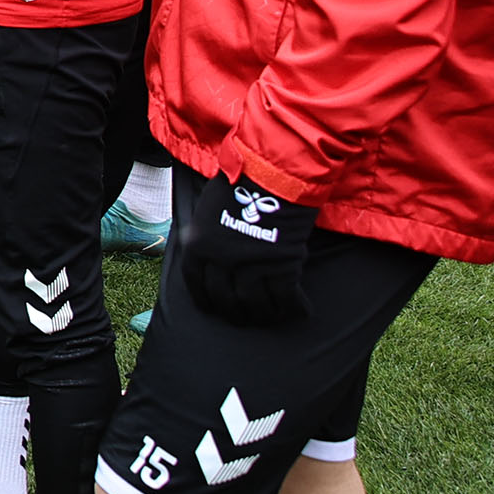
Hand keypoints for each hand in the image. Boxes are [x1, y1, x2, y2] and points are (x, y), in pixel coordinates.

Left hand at [177, 170, 317, 327]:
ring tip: (269, 317)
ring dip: (262, 315)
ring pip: (253, 304)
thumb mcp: (207, 210)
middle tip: (243, 318)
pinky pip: (286, 298)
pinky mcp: (281, 267)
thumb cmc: (240, 183)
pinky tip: (298, 311)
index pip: (195, 283)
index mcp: (197, 244)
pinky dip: (292, 308)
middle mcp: (219, 260)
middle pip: (224, 299)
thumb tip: (209, 253)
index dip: (205, 300)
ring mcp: (251, 265)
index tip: (212, 308)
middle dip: (233, 313)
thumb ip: (206, 235)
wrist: (271, 175)